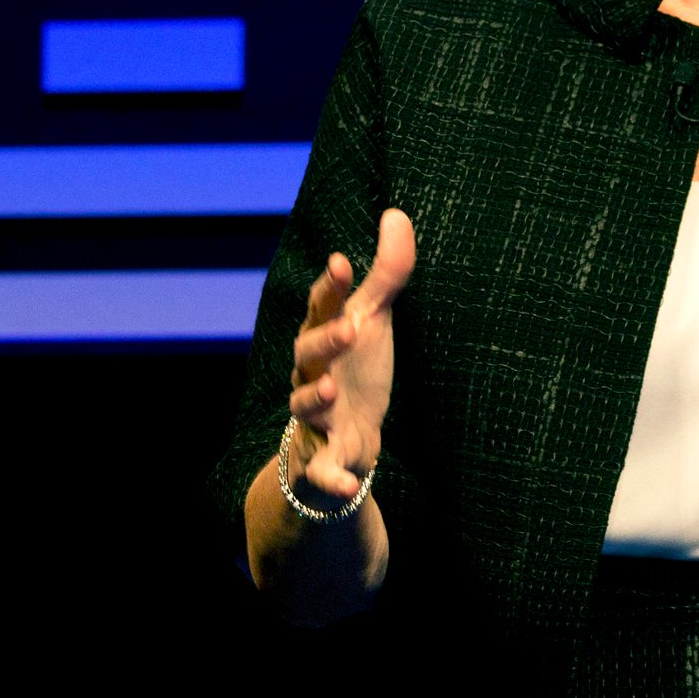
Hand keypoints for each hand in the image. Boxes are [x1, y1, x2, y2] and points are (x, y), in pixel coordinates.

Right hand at [289, 208, 416, 498]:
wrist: (345, 446)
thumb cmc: (357, 373)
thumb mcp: (374, 322)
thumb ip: (386, 273)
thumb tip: (395, 213)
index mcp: (325, 339)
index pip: (322, 308)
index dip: (330, 288)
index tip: (342, 262)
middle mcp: (311, 375)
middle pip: (307, 354)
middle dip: (325, 340)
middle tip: (350, 327)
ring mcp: (314, 419)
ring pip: (303, 406)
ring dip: (313, 397)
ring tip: (331, 389)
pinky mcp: (322, 461)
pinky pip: (320, 471)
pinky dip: (327, 478)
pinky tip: (340, 484)